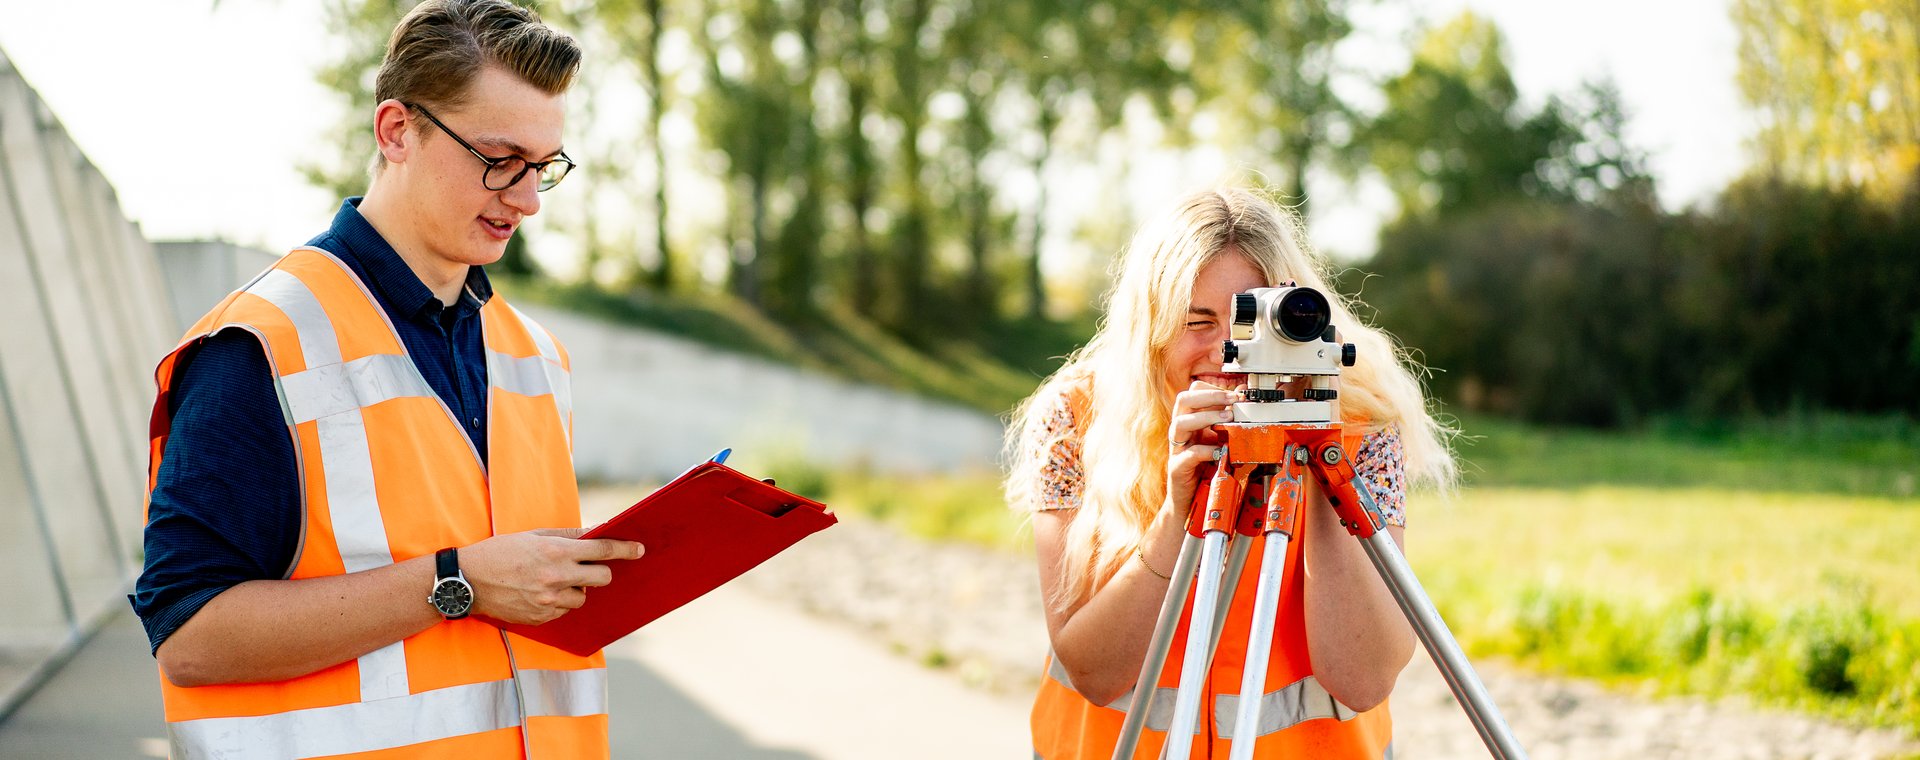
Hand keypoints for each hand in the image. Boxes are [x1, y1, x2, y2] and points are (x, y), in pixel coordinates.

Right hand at [458, 528, 644, 624]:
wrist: (468, 581)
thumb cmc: (500, 552)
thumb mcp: (533, 536)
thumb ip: (567, 536)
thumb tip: (595, 533)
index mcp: (556, 552)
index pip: (603, 551)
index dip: (625, 550)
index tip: (638, 549)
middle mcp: (557, 577)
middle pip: (601, 578)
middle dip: (600, 572)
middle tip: (589, 568)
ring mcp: (549, 600)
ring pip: (583, 597)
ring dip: (577, 589)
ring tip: (554, 580)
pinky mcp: (542, 617)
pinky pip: (564, 610)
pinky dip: (560, 602)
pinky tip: (541, 592)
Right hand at [1166, 381, 1239, 517]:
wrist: (1190, 500)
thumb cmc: (1204, 468)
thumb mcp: (1217, 439)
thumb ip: (1225, 420)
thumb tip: (1241, 396)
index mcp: (1188, 421)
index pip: (1192, 392)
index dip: (1212, 389)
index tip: (1234, 395)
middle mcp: (1180, 431)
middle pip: (1183, 400)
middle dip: (1210, 396)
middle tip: (1232, 400)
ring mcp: (1176, 449)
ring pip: (1181, 423)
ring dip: (1206, 418)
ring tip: (1227, 419)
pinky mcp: (1177, 468)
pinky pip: (1188, 455)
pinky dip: (1205, 451)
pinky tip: (1220, 451)